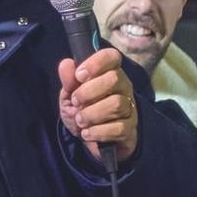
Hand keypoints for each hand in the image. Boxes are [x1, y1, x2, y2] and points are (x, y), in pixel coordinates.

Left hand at [58, 47, 139, 165]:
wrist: (91, 139)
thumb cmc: (82, 110)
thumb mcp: (69, 96)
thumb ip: (68, 81)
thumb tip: (66, 63)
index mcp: (108, 73)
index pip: (111, 56)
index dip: (95, 63)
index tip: (79, 76)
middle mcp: (122, 86)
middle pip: (113, 79)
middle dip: (89, 92)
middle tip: (76, 102)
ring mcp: (128, 107)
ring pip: (116, 104)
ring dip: (91, 114)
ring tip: (80, 120)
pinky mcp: (129, 128)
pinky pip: (118, 128)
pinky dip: (98, 132)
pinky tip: (87, 133)